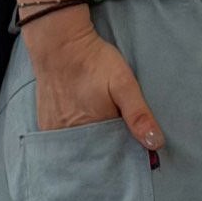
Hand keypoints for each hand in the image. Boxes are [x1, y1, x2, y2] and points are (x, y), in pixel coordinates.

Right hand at [23, 6, 164, 149]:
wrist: (58, 43)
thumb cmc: (93, 62)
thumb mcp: (123, 84)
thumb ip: (138, 114)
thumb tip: (155, 144)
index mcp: (95, 133)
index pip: (114, 157)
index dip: (125, 153)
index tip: (133, 147)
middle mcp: (73, 139)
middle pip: (95, 154)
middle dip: (107, 150)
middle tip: (113, 128)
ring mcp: (57, 133)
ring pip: (79, 149)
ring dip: (90, 144)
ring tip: (96, 124)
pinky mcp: (46, 125)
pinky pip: (63, 142)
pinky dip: (73, 139)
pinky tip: (80, 125)